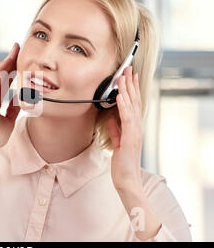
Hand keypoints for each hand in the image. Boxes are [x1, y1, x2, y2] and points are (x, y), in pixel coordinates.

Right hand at [0, 42, 20, 153]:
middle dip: (8, 59)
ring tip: (13, 51)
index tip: (20, 56)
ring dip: (3, 62)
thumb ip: (13, 109)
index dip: (12, 67)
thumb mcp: (9, 120)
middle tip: (17, 46)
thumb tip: (20, 99)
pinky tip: (5, 64)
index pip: (4, 79)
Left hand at [106, 66, 143, 190]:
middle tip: (127, 68)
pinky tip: (120, 95)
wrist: (127, 179)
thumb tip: (111, 118)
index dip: (131, 89)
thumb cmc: (123, 162)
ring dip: (127, 89)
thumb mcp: (118, 141)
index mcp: (133, 127)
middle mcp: (136, 127)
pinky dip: (123, 105)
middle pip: (134, 101)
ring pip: (131, 105)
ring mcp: (135, 131)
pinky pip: (126, 117)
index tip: (128, 76)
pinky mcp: (130, 137)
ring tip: (123, 76)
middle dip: (130, 84)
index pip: (133, 104)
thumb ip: (115, 129)